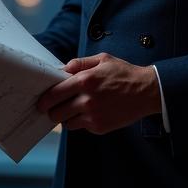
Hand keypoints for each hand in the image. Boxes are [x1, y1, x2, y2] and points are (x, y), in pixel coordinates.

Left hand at [36, 53, 160, 133]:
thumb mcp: (103, 59)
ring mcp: (93, 116)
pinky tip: (90, 112)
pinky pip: (81, 127)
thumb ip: (80, 63)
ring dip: (67, 117)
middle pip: (56, 112)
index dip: (44, 99)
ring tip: (74, 109)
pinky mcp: (100, 127)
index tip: (40, 102)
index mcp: (86, 80)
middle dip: (52, 110)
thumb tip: (62, 69)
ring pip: (67, 122)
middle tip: (54, 107)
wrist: (147, 91)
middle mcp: (87, 100)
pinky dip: (81, 121)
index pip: (55, 93)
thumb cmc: (124, 73)